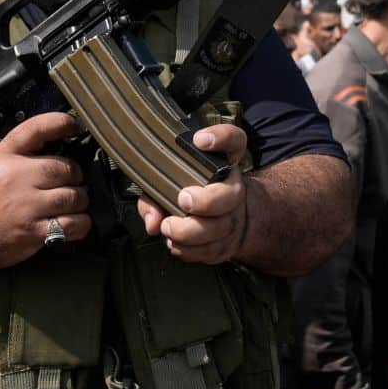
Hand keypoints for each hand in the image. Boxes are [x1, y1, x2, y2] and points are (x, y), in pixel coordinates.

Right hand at [0, 111, 90, 269]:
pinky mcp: (33, 231)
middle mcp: (15, 177)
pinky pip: (72, 224)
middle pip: (65, 168)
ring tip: (72, 204)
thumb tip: (59, 144)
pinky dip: (80, 224)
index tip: (75, 125)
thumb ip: (21, 151)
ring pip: (74, 196)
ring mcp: (25, 205)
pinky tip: (74, 222)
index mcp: (4, 156)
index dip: (61, 123)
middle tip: (70, 183)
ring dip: (79, 201)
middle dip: (74, 176)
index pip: (36, 128)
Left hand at [138, 124, 250, 264]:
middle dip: (207, 201)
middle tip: (183, 199)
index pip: (234, 141)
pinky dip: (190, 250)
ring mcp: (234, 218)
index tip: (199, 140)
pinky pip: (212, 250)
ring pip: (220, 229)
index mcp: (224, 163)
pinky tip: (174, 243)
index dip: (221, 137)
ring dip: (191, 232)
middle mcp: (234, 189)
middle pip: (232, 195)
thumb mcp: (169, 183)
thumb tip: (153, 221)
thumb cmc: (190, 192)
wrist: (223, 220)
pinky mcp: (228, 244)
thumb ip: (155, 193)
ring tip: (167, 227)